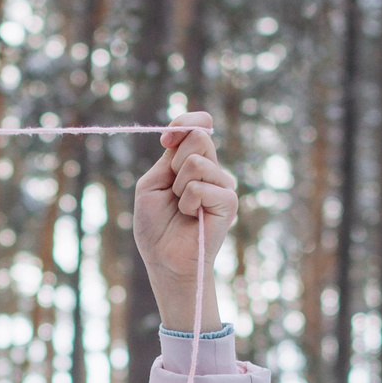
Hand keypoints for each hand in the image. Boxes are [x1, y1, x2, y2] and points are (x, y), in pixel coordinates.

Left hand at [132, 113, 237, 328]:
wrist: (163, 259)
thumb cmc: (155, 226)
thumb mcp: (153, 183)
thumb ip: (168, 156)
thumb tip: (183, 132)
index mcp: (193, 162)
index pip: (199, 126)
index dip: (184, 123)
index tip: (166, 140)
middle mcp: (211, 170)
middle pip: (199, 138)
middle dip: (176, 162)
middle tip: (173, 189)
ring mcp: (222, 185)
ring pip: (198, 162)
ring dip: (179, 187)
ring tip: (181, 208)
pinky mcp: (229, 202)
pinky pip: (202, 186)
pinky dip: (188, 201)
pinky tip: (191, 216)